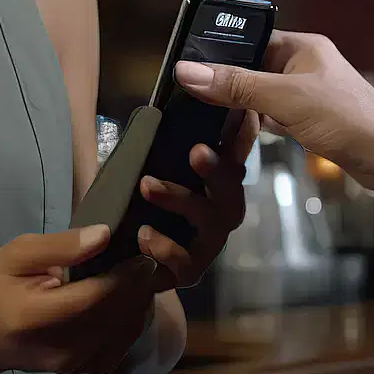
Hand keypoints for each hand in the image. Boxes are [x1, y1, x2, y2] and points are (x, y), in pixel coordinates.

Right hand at [0, 226, 159, 373]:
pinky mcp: (83, 372)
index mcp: (36, 317)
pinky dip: (131, 319)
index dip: (127, 275)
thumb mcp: (16, 254)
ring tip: (136, 274)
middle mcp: (61, 349)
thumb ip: (61, 246)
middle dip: (139, 285)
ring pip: (126, 330)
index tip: (142, 250)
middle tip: (146, 255)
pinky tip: (125, 300)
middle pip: (117, 315)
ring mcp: (74, 366)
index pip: (96, 297)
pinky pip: (122, 344)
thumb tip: (105, 235)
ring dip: (139, 301)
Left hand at [136, 109, 257, 289]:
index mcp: (215, 183)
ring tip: (147, 184)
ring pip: (212, 222)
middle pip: (231, 189)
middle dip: (217, 168)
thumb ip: (163, 144)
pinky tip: (144, 234)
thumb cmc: (143, 207)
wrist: (128, 265)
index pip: (235, 153)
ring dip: (180, 199)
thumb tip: (166, 102)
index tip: (245, 112)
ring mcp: (209, 243)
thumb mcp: (150, 170)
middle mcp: (220, 211)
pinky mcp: (190, 271)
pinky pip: (185, 262)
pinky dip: (164, 247)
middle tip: (197, 150)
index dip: (244, 134)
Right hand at [172, 30, 373, 174]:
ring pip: (260, 97)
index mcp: (301, 48)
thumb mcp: (285, 98)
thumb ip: (237, 85)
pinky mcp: (308, 121)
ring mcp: (306, 95)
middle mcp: (303, 67)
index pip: (251, 40)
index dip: (221, 52)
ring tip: (214, 118)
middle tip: (197, 98)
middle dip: (228, 85)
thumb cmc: (350, 117)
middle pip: (252, 70)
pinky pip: (271, 117)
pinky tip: (241, 135)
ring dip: (241, 108)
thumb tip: (190, 72)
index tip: (192, 67)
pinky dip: (256, 125)